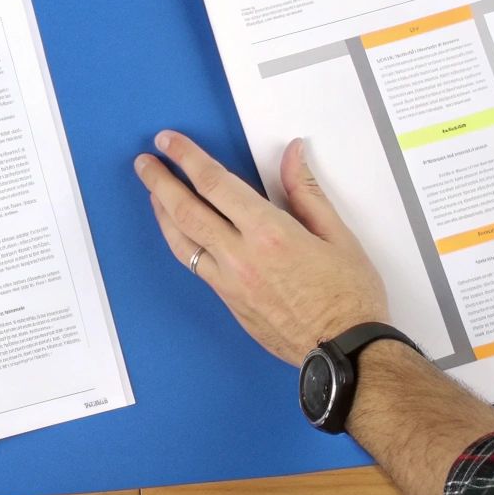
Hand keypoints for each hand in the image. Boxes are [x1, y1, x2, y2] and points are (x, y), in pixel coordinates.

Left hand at [133, 131, 387, 365]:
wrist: (345, 353)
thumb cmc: (349, 295)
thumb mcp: (337, 235)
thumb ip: (306, 191)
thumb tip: (293, 153)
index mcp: (269, 233)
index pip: (215, 184)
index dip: (187, 157)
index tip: (169, 141)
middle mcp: (241, 257)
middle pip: (186, 210)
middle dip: (160, 181)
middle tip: (144, 162)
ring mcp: (231, 283)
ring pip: (183, 242)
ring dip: (162, 213)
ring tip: (152, 193)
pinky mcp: (230, 303)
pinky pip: (196, 267)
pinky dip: (182, 243)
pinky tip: (180, 233)